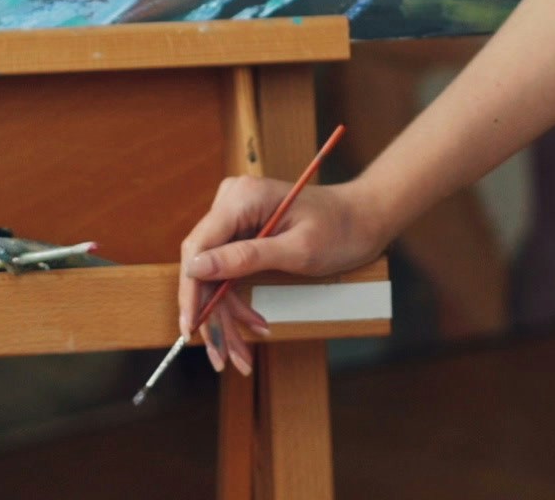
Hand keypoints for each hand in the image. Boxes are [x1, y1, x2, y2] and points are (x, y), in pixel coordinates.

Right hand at [174, 175, 393, 373]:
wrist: (364, 219)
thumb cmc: (340, 229)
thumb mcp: (297, 250)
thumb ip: (245, 257)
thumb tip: (196, 268)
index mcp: (241, 198)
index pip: (198, 248)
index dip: (190, 292)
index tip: (190, 329)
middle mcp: (232, 204)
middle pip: (203, 267)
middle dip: (213, 315)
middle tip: (224, 356)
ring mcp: (236, 218)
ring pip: (215, 276)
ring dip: (227, 316)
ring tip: (240, 355)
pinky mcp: (243, 233)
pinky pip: (229, 272)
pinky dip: (238, 303)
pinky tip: (254, 325)